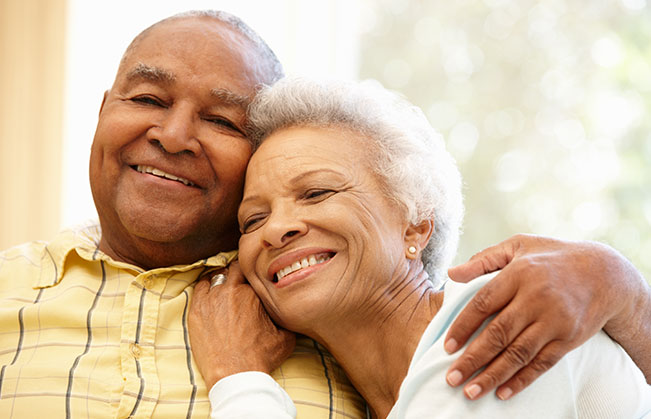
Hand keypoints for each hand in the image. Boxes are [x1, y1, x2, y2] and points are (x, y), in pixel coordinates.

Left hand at [188, 261, 295, 389]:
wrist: (235, 375)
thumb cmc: (260, 357)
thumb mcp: (285, 336)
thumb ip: (286, 317)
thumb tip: (292, 311)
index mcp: (253, 293)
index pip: (252, 271)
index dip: (254, 274)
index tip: (253, 280)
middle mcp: (231, 291)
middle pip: (233, 269)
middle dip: (237, 274)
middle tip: (240, 283)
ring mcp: (211, 299)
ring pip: (215, 277)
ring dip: (220, 280)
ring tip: (224, 290)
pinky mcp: (196, 311)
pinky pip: (199, 288)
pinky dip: (205, 288)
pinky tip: (210, 296)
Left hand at [443, 234, 650, 399]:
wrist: (605, 274)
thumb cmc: (552, 257)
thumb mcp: (518, 246)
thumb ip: (484, 260)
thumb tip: (451, 273)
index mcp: (519, 274)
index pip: (483, 303)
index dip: (463, 326)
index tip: (447, 346)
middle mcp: (536, 298)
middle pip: (499, 333)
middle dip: (473, 358)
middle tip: (452, 377)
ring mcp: (555, 320)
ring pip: (518, 353)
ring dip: (493, 375)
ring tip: (471, 391)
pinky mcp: (569, 338)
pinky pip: (542, 363)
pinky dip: (522, 380)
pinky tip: (503, 392)